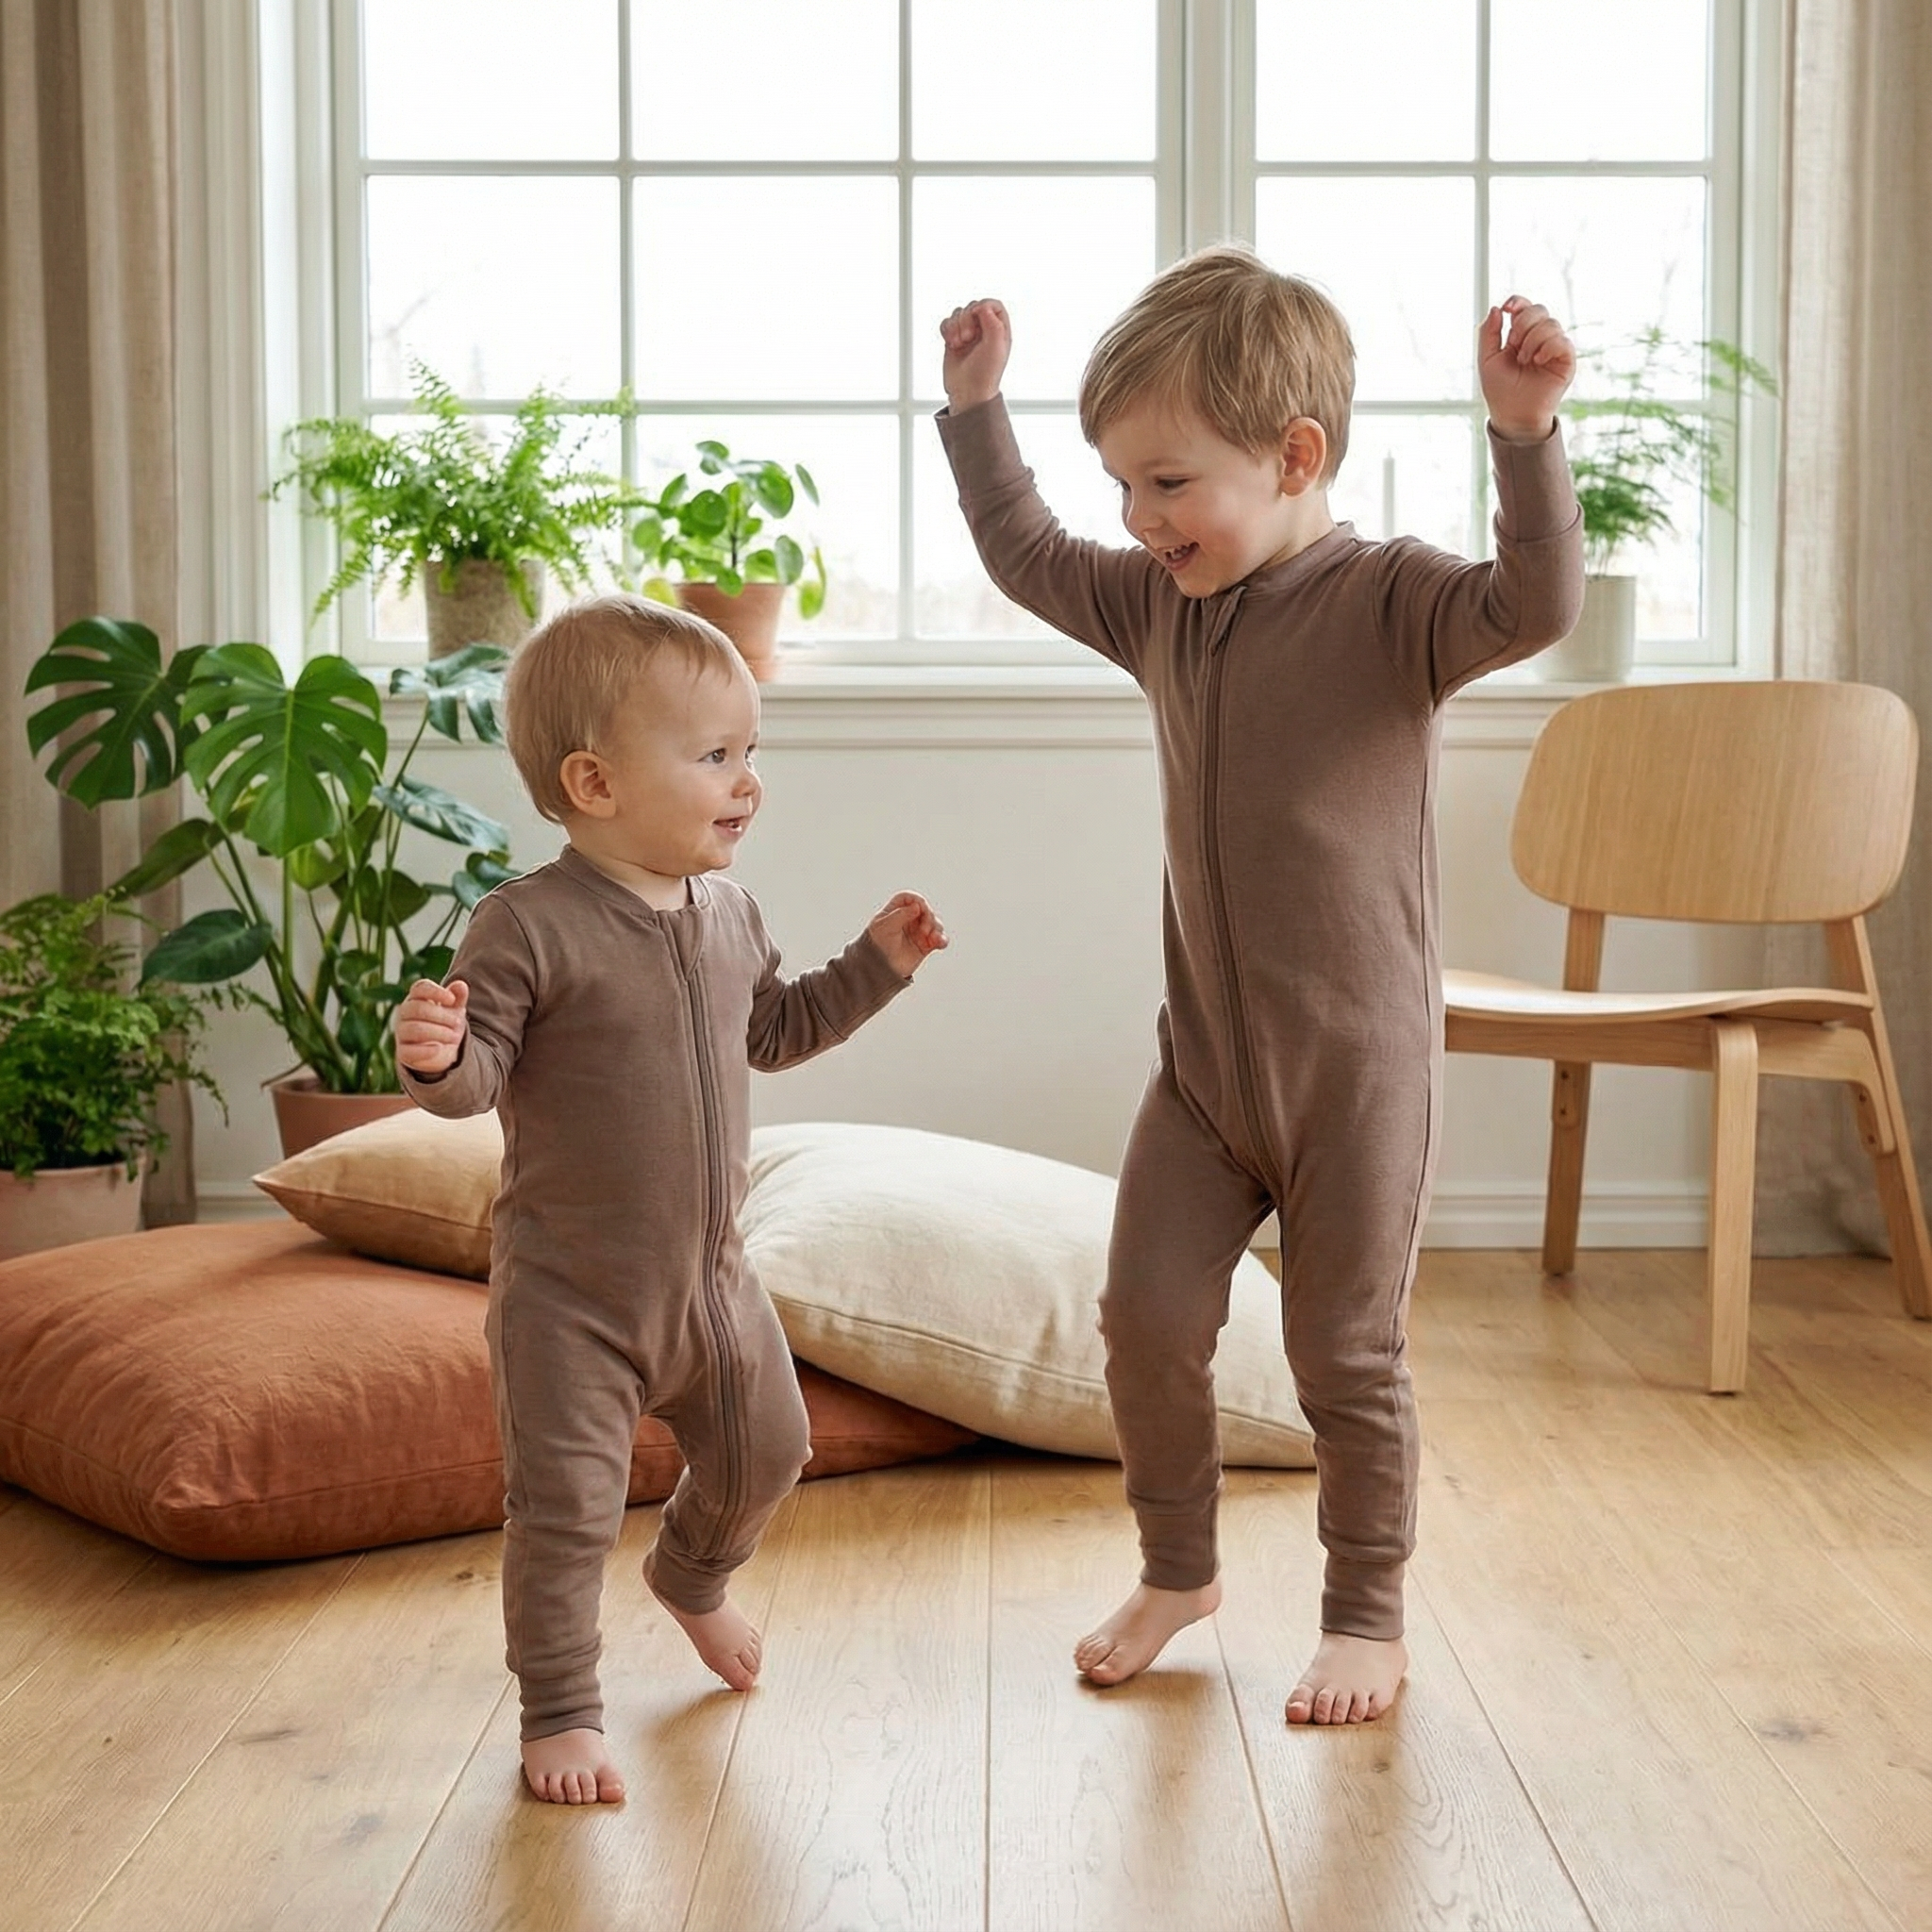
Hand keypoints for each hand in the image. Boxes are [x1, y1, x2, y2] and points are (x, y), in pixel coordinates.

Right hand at [394, 978, 468, 1075]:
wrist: (441, 1051)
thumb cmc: (445, 1023)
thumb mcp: (454, 1009)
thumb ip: (458, 997)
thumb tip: (461, 985)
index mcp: (416, 998)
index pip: (419, 988)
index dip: (436, 991)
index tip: (452, 999)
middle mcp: (404, 1013)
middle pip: (418, 1008)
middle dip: (442, 1015)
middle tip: (458, 1022)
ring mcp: (402, 1033)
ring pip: (415, 1029)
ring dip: (439, 1032)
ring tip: (454, 1037)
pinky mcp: (403, 1053)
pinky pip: (410, 1051)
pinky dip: (426, 1050)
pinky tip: (438, 1048)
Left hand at [868, 892, 948, 977]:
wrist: (878, 970)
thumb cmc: (875, 947)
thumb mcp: (884, 927)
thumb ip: (900, 914)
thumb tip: (917, 906)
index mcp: (895, 911)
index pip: (909, 898)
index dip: (917, 900)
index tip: (920, 908)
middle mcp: (908, 920)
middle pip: (925, 910)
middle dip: (929, 917)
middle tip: (924, 929)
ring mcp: (917, 932)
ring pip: (935, 923)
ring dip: (936, 928)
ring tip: (931, 938)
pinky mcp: (925, 946)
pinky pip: (939, 939)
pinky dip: (942, 939)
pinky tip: (939, 942)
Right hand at [939, 299, 1011, 412]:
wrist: (967, 391)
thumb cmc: (985, 373)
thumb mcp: (996, 346)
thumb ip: (994, 322)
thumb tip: (982, 307)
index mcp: (999, 330)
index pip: (992, 304)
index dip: (982, 306)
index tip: (977, 317)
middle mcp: (985, 330)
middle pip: (973, 307)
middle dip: (967, 319)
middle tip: (968, 338)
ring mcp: (968, 334)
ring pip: (958, 313)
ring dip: (956, 327)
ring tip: (960, 344)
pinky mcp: (954, 339)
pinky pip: (947, 322)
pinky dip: (947, 331)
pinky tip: (952, 344)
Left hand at [1479, 296, 1576, 442]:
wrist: (1513, 415)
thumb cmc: (1500, 391)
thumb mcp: (1487, 359)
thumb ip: (1489, 333)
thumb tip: (1497, 308)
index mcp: (1520, 336)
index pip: (1524, 308)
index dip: (1518, 302)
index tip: (1508, 308)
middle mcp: (1539, 339)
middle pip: (1539, 310)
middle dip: (1524, 322)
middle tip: (1515, 344)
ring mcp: (1553, 349)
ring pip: (1551, 324)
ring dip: (1533, 340)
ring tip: (1524, 360)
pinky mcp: (1566, 361)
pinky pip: (1563, 341)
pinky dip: (1548, 347)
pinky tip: (1538, 360)